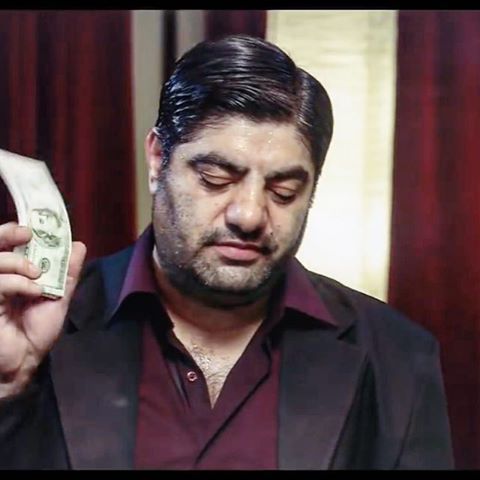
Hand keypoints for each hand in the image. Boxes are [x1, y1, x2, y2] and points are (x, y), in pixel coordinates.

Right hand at [0, 222, 85, 397]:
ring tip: (37, 274)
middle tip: (27, 234)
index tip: (33, 227)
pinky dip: (18, 283)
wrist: (24, 361)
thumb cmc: (36, 331)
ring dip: (18, 262)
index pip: (6, 244)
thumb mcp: (58, 297)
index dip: (14, 231)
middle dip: (7, 233)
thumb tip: (79, 245)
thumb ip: (67, 272)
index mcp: (11, 273)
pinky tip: (34, 291)